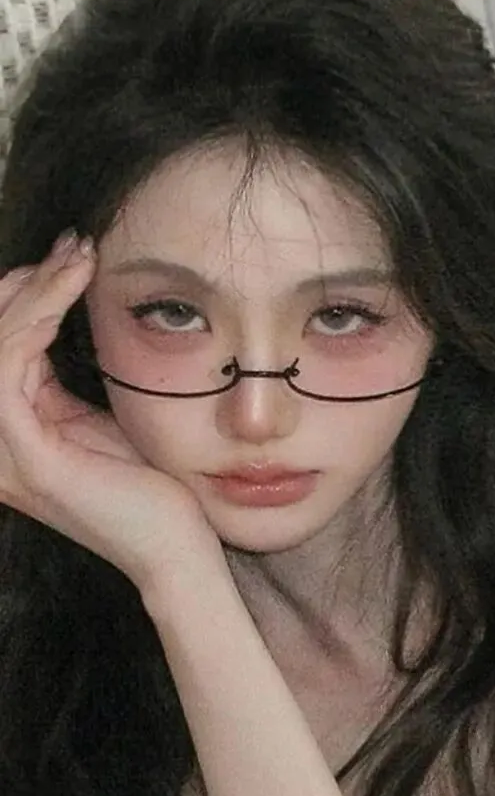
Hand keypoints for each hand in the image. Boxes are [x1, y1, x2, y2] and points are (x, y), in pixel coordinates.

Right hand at [0, 233, 220, 590]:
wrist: (177, 548)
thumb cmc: (154, 485)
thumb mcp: (105, 412)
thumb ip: (77, 372)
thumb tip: (74, 300)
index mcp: (14, 428)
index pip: (0, 342)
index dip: (26, 290)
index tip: (74, 252)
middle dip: (25, 281)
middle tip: (76, 247)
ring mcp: (2, 453)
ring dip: (33, 289)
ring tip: (79, 258)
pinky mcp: (23, 456)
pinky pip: (9, 365)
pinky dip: (37, 315)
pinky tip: (72, 289)